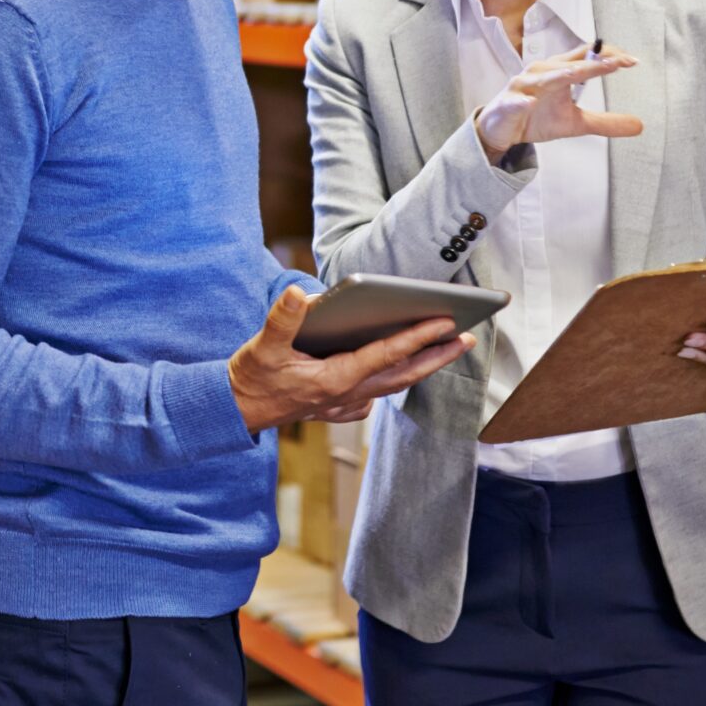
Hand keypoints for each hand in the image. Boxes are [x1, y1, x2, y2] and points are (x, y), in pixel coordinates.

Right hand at [228, 286, 473, 434]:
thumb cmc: (251, 377)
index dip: (417, 338)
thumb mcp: (262, 345)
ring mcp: (346, 405)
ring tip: (448, 347)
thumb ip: (282, 319)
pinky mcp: (340, 407)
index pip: (385, 355)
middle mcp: (347, 395)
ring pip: (395, 384)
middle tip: (467, 337)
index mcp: (334, 378)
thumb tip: (300, 294)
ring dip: (423, 366)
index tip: (445, 322)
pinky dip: (396, 378)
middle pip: (403, 374)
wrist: (237, 411)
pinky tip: (403, 366)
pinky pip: (378, 393)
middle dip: (437, 355)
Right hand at [475, 46, 643, 161]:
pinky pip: (515, 101)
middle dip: (595, 63)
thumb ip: (605, 122)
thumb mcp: (576, 123)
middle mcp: (542, 72)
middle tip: (619, 62)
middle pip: (571, 64)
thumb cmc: (537, 117)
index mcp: (559, 71)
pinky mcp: (507, 104)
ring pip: (545, 77)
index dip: (608, 56)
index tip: (631, 61)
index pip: (586, 56)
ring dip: (562, 74)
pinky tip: (529, 103)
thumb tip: (638, 125)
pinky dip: (521, 102)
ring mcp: (523, 87)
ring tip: (579, 73)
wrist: (501, 130)